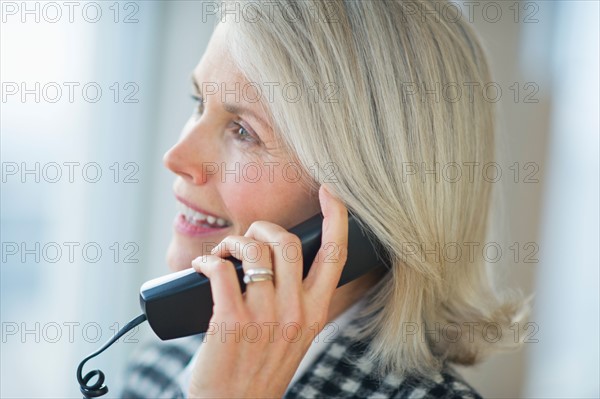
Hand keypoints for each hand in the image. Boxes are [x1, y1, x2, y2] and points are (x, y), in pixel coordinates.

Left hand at [187, 184, 347, 397]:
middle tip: (249, 236)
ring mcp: (263, 317)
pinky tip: (202, 265)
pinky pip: (220, 270)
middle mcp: (294, 311)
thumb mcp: (296, 335)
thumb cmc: (262, 369)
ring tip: (222, 254)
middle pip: (287, 242)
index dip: (336, 217)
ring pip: (253, 250)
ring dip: (232, 242)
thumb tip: (281, 259)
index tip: (330, 190)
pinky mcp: (229, 321)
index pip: (334, 255)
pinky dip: (207, 259)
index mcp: (315, 312)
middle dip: (263, 226)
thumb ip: (299, 300)